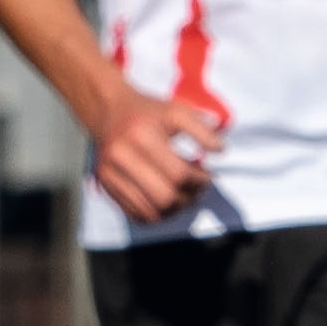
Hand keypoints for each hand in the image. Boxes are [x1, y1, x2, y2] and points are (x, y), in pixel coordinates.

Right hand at [82, 80, 221, 225]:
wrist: (109, 110)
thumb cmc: (148, 111)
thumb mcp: (177, 111)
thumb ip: (202, 130)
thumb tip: (221, 151)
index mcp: (141, 136)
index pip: (178, 174)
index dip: (200, 181)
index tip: (209, 176)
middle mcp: (121, 157)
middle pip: (165, 197)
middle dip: (189, 198)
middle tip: (198, 190)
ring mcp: (110, 174)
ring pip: (151, 212)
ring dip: (175, 210)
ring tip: (185, 197)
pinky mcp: (105, 186)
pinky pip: (136, 214)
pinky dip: (157, 215)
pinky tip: (168, 202)